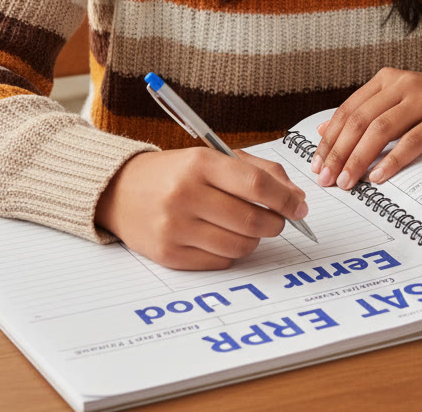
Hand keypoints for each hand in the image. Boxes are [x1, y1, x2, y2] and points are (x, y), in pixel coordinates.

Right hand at [94, 148, 308, 269]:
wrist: (121, 191)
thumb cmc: (178, 172)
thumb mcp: (216, 158)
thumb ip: (261, 172)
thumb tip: (297, 197)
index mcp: (201, 164)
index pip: (256, 185)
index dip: (286, 199)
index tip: (301, 207)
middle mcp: (185, 195)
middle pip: (251, 219)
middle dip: (277, 223)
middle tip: (280, 220)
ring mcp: (174, 228)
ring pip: (239, 245)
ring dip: (255, 239)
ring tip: (250, 227)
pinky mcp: (167, 255)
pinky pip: (219, 262)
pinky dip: (232, 252)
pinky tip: (225, 237)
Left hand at [310, 67, 421, 189]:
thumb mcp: (398, 102)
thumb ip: (365, 113)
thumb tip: (323, 130)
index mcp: (387, 79)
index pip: (348, 110)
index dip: (329, 140)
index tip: (317, 166)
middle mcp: (403, 84)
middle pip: (360, 120)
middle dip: (339, 152)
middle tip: (326, 179)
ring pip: (381, 129)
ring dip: (359, 159)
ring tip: (347, 182)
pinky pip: (412, 141)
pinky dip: (392, 160)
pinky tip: (379, 178)